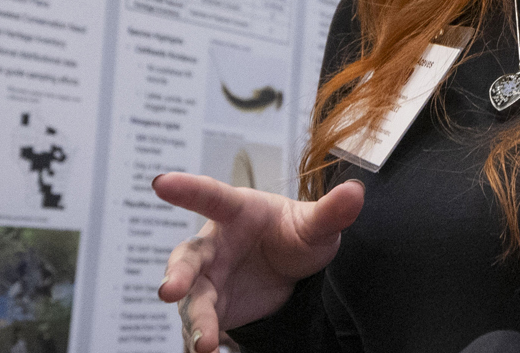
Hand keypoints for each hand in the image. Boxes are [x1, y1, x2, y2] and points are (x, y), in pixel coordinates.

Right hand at [154, 172, 365, 352]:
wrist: (291, 272)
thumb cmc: (295, 236)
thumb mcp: (316, 225)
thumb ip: (332, 211)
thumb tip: (357, 192)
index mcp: (236, 212)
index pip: (212, 197)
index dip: (187, 189)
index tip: (162, 183)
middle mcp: (214, 245)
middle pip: (189, 257)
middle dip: (177, 274)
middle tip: (170, 291)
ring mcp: (209, 278)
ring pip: (193, 298)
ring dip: (195, 319)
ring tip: (203, 345)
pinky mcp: (213, 307)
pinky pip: (200, 323)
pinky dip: (199, 338)